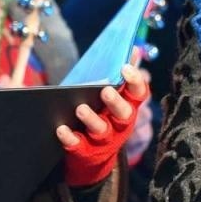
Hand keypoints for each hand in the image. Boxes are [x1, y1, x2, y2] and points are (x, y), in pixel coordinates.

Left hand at [57, 63, 149, 186]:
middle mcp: (120, 124)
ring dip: (92, 120)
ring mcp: (105, 140)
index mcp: (128, 106)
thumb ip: (120, 75)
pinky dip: (70, 138)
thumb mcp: (112, 94)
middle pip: (123, 114)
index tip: (125, 68)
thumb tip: (133, 47)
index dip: (135, 80)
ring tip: (81, 108)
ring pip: (102, 131)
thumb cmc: (102, 114)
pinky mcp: (87, 152)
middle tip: (105, 90)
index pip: (139, 93)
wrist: (92, 154)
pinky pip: (79, 146)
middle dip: (115, 102)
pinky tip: (61, 129)